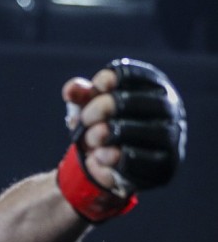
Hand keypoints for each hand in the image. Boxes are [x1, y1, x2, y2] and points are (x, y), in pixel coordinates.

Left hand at [62, 58, 185, 193]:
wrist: (111, 163)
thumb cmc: (103, 123)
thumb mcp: (89, 106)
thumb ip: (80, 95)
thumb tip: (70, 90)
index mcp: (153, 86)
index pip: (133, 74)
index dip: (108, 79)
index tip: (95, 88)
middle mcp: (169, 109)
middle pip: (138, 101)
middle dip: (105, 107)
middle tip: (85, 118)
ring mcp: (171, 138)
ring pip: (148, 131)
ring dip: (111, 133)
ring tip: (91, 138)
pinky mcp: (164, 166)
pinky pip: (142, 161)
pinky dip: (115, 157)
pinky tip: (98, 156)